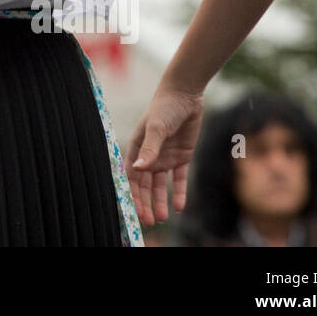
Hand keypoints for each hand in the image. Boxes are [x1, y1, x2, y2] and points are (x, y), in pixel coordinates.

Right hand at [126, 84, 204, 227]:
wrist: (185, 96)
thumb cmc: (164, 107)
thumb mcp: (156, 128)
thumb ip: (149, 149)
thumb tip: (138, 168)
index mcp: (136, 147)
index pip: (131, 176)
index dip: (131, 193)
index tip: (134, 210)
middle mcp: (149, 155)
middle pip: (145, 184)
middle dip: (145, 202)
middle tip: (149, 220)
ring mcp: (165, 157)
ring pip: (161, 185)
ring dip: (160, 200)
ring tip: (162, 217)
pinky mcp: (182, 157)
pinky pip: (179, 178)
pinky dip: (179, 192)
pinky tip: (179, 206)